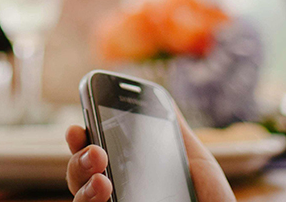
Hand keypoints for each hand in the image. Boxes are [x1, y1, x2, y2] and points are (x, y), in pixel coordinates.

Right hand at [65, 116, 234, 201]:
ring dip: (84, 186)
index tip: (76, 129)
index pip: (93, 153)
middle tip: (96, 152)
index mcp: (128, 171)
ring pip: (79, 200)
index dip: (80, 139)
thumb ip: (172, 130)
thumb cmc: (209, 200)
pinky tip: (106, 194)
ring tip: (102, 181)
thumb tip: (160, 94)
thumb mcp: (195, 161)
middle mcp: (115, 193)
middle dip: (79, 159)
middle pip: (79, 175)